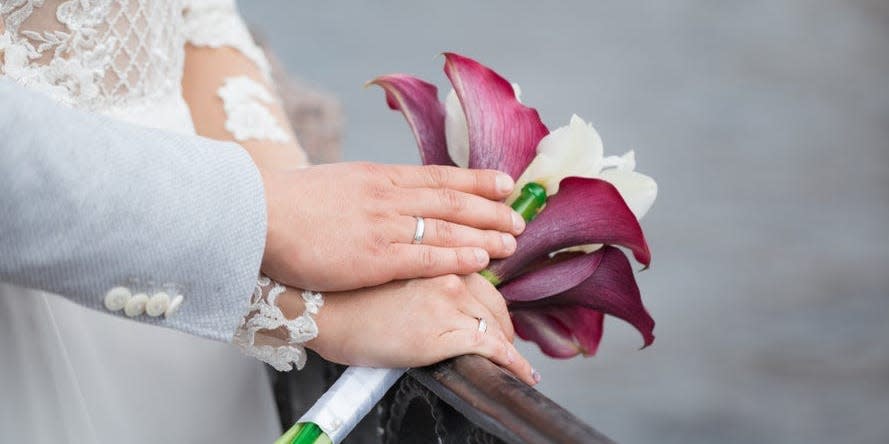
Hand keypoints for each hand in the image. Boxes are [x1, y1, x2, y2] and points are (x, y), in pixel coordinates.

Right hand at [260, 162, 524, 290]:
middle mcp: (388, 196)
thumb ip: (366, 191)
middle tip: (519, 218)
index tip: (504, 183)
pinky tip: (481, 260)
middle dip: (490, 209)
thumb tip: (384, 197)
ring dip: (484, 233)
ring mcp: (384, 226)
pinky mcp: (375, 257)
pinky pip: (427, 256)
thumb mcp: (335, 184)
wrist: (259, 215)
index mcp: (378, 177)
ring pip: (447, 227)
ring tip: (511, 241)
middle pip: (452, 201)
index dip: (476, 180)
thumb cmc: (288, 204)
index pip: (438, 176)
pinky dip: (458, 256)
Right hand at [292, 273, 536, 385]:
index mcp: (437, 257)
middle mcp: (449, 275)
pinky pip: (493, 351)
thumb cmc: (346, 295)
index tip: (495, 320)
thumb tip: (440, 299)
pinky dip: (514, 364)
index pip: (481, 281)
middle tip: (505, 346)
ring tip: (512, 363)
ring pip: (495, 327)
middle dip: (502, 328)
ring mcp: (449, 304)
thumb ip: (423, 278)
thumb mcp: (392, 272)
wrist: (322, 310)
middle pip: (493, 304)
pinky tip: (524, 375)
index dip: (492, 306)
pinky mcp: (446, 334)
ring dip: (506, 348)